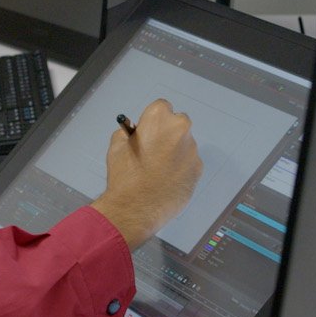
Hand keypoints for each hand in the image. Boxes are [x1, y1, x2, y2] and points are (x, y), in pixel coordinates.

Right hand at [91, 99, 201, 249]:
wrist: (136, 209)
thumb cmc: (124, 176)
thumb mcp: (116, 147)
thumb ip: (129, 133)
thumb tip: (137, 133)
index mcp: (159, 118)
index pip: (162, 107)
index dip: (153, 121)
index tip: (147, 133)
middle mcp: (180, 129)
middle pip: (177, 124)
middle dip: (168, 134)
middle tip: (154, 151)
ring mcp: (192, 150)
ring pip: (184, 145)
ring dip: (175, 152)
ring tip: (159, 172)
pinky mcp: (198, 170)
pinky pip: (189, 163)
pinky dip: (181, 169)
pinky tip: (167, 182)